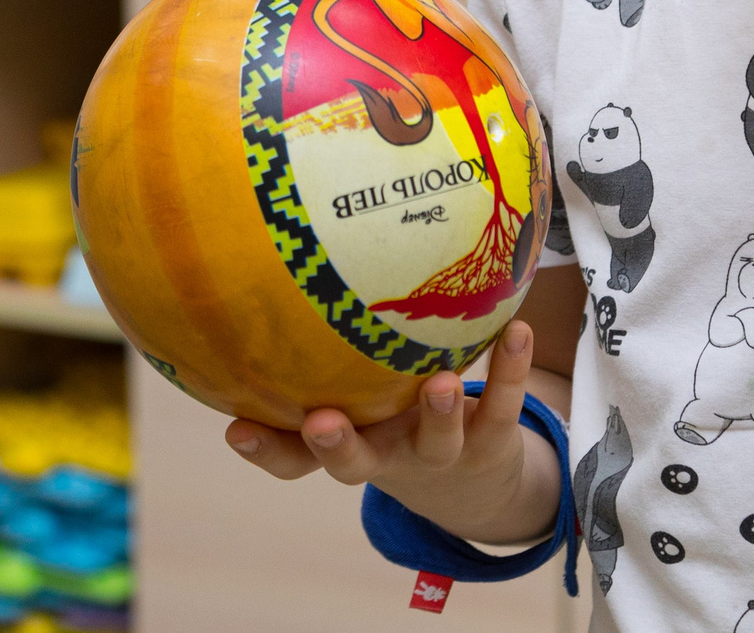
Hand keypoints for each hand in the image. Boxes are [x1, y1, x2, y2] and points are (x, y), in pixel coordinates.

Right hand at [223, 321, 554, 543]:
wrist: (477, 485)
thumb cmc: (395, 421)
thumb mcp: (359, 396)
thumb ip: (326, 353)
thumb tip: (278, 267)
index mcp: (348, 445)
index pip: (293, 459)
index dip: (265, 449)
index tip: (235, 430)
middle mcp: (388, 456)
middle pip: (355, 465)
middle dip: (337, 446)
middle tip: (323, 421)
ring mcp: (441, 453)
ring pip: (438, 442)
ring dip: (439, 414)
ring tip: (440, 382)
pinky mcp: (491, 440)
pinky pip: (501, 404)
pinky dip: (510, 368)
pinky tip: (518, 329)